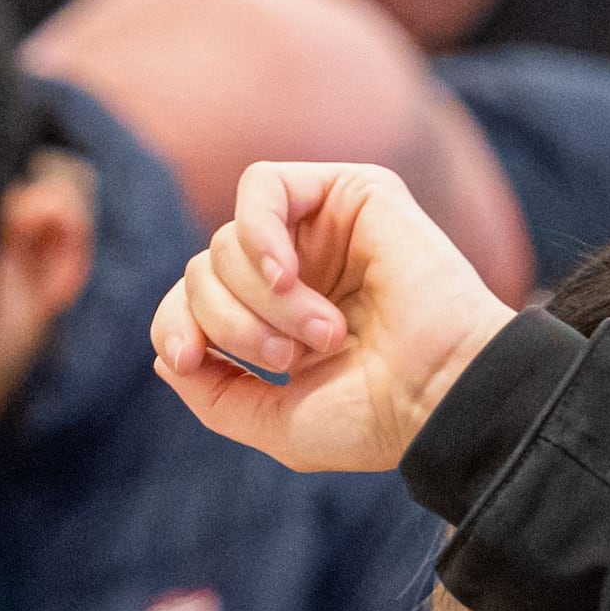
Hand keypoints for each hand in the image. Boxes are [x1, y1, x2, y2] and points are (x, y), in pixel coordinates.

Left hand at [152, 163, 513, 475]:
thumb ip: (213, 394)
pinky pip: (263, 187)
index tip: (190, 360)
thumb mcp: (275, 423)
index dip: (176, 326)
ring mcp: (326, 230)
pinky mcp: (352, 192)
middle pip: (203, 270)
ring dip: (262, 298)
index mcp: (283, 322)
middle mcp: (302, 271)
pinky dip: (259, 233)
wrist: (442, 396)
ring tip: (324, 334)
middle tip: (291, 358)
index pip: (192, 304)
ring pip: (229, 238)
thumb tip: (167, 355)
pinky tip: (287, 276)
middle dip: (230, 321)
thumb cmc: (375, 418)